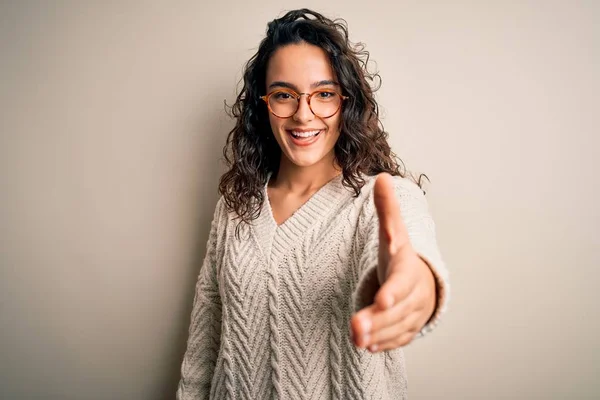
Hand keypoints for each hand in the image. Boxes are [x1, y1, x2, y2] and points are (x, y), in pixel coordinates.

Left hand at [350, 173, 435, 351]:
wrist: (421, 282)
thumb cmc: (402, 257)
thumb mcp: (393, 233)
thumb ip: (386, 210)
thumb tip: (382, 177)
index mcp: (408, 270)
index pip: (402, 282)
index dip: (393, 293)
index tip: (381, 300)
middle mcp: (413, 295)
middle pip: (396, 310)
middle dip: (378, 320)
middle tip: (357, 329)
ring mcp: (412, 315)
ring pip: (395, 328)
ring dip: (377, 335)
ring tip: (357, 339)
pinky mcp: (407, 329)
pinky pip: (397, 340)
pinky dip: (383, 344)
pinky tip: (367, 346)